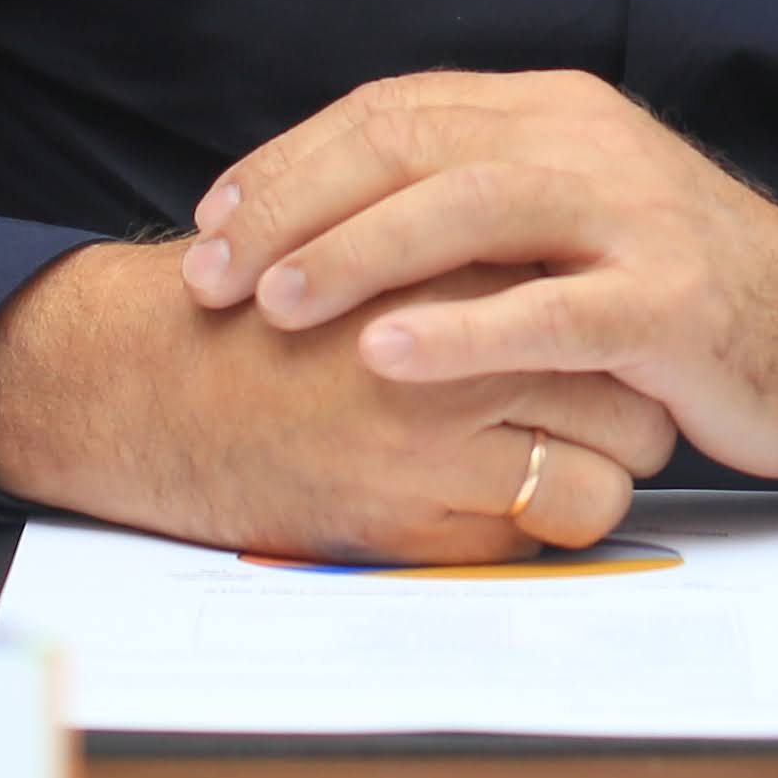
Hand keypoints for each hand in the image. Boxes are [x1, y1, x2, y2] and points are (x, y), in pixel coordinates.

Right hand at [0, 239, 675, 561]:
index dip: (617, 324)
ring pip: (612, 462)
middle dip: (632, 403)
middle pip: (628, 378)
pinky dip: (548, 524)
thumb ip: (471, 253)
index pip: (604, 293)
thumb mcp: (371, 248)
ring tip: (562, 461)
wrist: (145, 387)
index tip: (608, 344)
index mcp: (455, 254)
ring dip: (602, 469)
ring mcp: (443, 429)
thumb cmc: (262, 319)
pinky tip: (504, 503)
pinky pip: (550, 528)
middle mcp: (460, 334)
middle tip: (607, 413)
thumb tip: (582, 268)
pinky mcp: (419, 511)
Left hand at [183, 70, 777, 481]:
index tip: (212, 222)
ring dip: (359, 251)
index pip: (392, 110)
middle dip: (296, 207)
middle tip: (212, 274)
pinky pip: (549, 311)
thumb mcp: (568, 212)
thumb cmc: (670, 287)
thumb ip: (471, 192)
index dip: (289, 162)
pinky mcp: (670, 303)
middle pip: (413, 144)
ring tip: (277, 304)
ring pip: (472, 206)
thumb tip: (327, 212)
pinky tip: (384, 355)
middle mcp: (587, 142)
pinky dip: (460, 331)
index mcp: (551, 110)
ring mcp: (634, 217)